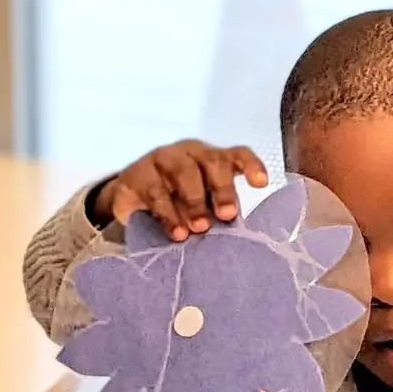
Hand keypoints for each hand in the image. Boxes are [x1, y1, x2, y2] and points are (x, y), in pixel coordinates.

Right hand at [93, 140, 267, 240]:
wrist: (131, 209)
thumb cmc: (179, 207)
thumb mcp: (204, 210)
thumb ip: (220, 214)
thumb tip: (242, 237)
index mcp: (213, 161)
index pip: (237, 155)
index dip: (251, 165)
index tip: (261, 183)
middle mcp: (190, 154)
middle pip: (212, 161)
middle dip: (223, 188)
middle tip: (227, 215)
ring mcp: (163, 159)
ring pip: (184, 171)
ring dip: (195, 201)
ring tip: (200, 228)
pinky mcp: (137, 174)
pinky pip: (155, 190)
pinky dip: (168, 213)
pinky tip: (177, 232)